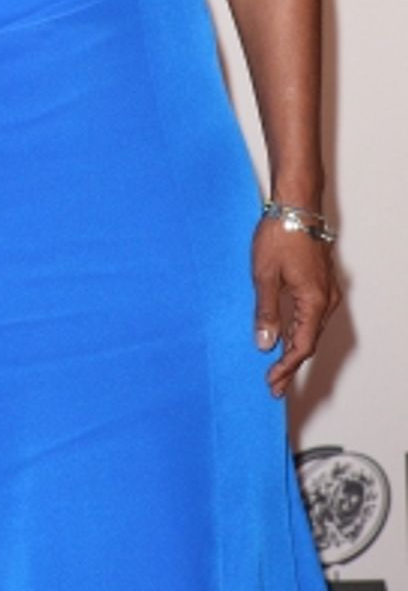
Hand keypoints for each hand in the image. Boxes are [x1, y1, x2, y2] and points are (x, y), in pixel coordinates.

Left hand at [252, 217, 340, 396]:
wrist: (296, 205)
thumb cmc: (280, 235)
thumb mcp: (264, 276)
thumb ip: (266, 312)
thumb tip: (265, 343)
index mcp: (314, 302)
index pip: (301, 346)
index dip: (286, 367)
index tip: (271, 382)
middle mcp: (326, 299)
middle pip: (309, 341)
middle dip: (290, 364)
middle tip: (274, 385)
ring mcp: (325, 290)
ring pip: (311, 328)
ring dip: (294, 347)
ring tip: (276, 366)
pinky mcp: (319, 281)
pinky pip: (311, 314)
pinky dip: (298, 329)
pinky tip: (284, 334)